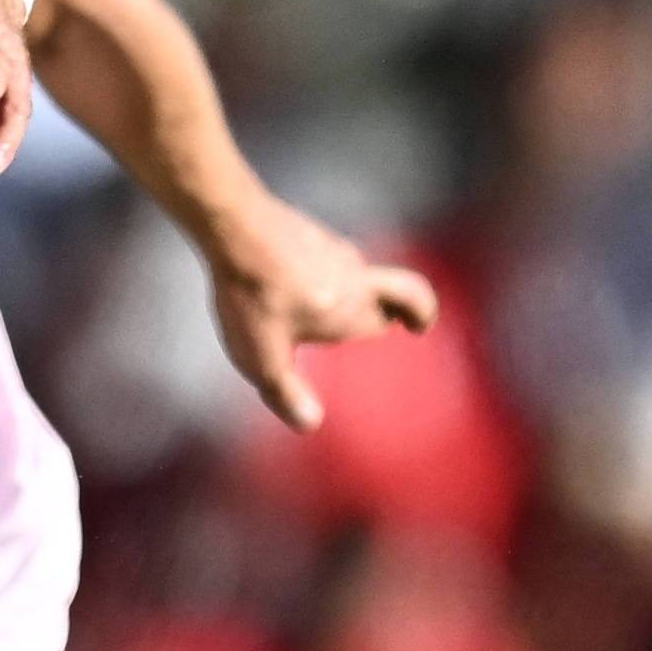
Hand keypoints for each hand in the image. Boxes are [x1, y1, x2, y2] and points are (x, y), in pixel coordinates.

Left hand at [205, 197, 440, 431]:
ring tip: (335, 309)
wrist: (233, 225)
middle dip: (409, 305)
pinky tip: (298, 282)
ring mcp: (336, 249)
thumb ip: (287, 394)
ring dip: (362, 290)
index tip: (418, 328)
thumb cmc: (251, 295)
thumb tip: (311, 424)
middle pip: (401, 289)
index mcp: (352, 311)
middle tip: (410, 319)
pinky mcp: (314, 232)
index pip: (391, 320)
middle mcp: (355, 278)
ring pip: (363, 272)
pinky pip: (334, 257)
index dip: (410, 322)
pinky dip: (330, 272)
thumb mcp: (262, 358)